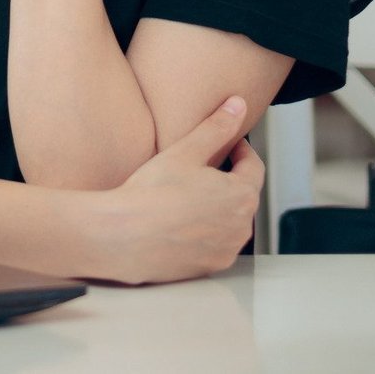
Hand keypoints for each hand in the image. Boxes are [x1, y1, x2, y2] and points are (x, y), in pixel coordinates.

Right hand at [97, 96, 263, 284]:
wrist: (120, 237)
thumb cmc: (151, 194)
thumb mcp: (185, 152)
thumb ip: (216, 127)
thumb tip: (238, 106)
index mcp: (241, 195)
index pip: (254, 167)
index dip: (242, 150)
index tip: (230, 144)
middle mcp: (241, 227)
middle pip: (241, 196)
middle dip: (226, 180)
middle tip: (201, 169)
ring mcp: (226, 251)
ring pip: (227, 222)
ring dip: (215, 208)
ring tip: (186, 196)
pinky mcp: (208, 268)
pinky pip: (213, 245)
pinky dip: (202, 233)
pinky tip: (178, 223)